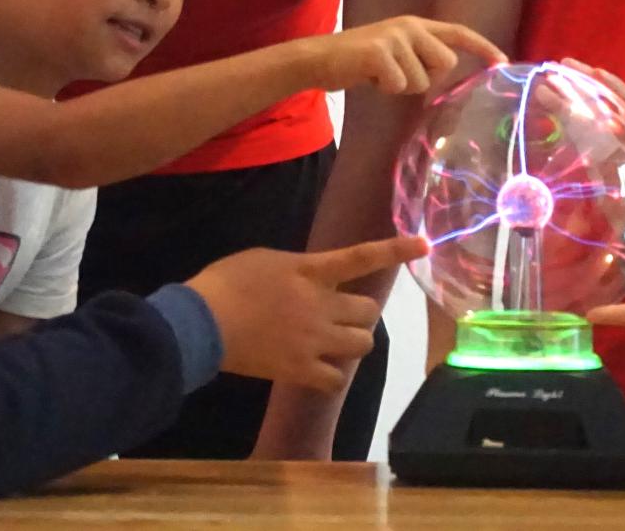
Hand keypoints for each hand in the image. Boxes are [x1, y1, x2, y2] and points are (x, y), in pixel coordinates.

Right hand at [189, 235, 425, 390]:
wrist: (201, 323)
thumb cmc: (225, 283)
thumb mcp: (266, 260)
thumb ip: (298, 269)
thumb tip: (312, 280)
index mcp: (310, 271)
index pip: (361, 256)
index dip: (395, 250)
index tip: (423, 245)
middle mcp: (320, 305)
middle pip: (369, 311)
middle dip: (361, 315)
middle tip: (344, 319)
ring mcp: (313, 340)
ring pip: (361, 345)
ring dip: (354, 344)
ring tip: (335, 345)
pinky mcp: (300, 370)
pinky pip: (336, 380)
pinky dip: (332, 376)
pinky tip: (319, 371)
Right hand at [312, 17, 502, 94]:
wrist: (320, 58)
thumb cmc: (361, 62)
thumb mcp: (397, 53)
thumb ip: (422, 57)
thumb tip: (447, 73)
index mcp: (416, 25)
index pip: (458, 32)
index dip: (482, 47)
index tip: (503, 62)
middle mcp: (409, 26)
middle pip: (445, 64)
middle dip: (425, 78)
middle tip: (396, 74)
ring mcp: (395, 37)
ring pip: (422, 81)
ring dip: (401, 86)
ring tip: (379, 75)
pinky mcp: (379, 52)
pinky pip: (400, 85)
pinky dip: (385, 89)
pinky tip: (369, 78)